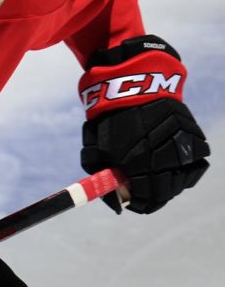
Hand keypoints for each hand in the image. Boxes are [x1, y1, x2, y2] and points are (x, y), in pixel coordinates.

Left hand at [81, 98, 209, 213]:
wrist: (134, 88)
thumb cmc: (108, 120)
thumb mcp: (95, 149)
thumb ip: (101, 176)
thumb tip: (114, 199)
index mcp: (138, 166)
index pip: (144, 200)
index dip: (136, 204)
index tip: (131, 202)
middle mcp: (165, 162)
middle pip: (165, 194)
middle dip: (152, 196)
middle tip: (142, 191)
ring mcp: (184, 153)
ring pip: (181, 181)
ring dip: (168, 181)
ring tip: (153, 170)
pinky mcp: (196, 143)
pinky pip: (192, 165)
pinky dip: (182, 166)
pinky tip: (168, 158)